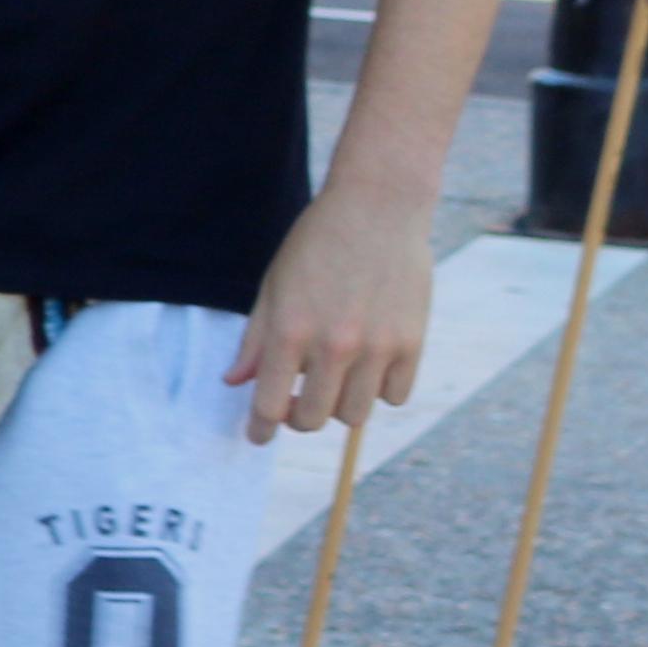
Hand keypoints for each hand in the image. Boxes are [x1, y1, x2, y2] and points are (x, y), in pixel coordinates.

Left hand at [230, 184, 437, 442]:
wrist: (377, 208)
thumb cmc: (316, 244)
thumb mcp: (274, 286)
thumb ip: (256, 339)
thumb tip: (235, 382)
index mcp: (291, 330)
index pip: (270, 403)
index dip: (260, 428)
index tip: (257, 437)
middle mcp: (334, 345)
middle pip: (313, 418)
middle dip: (299, 417)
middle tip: (297, 402)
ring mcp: (377, 347)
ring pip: (355, 415)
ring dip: (340, 406)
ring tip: (335, 380)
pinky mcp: (412, 343)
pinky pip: (394, 396)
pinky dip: (379, 390)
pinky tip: (370, 367)